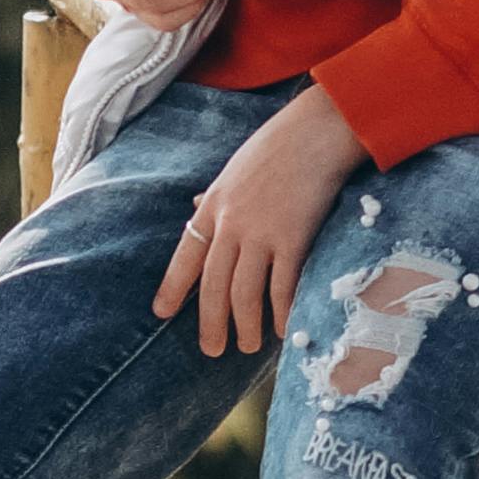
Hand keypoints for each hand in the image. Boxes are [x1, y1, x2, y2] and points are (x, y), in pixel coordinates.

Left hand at [154, 82, 364, 359]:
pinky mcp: (293, 238)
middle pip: (213, 284)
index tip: (161, 312)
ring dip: (245, 325)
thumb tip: (194, 209)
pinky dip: (280, 312)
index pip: (186, 254)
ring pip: (244, 292)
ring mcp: (261, 232)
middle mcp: (232, 223)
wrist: (317, 129)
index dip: (172, 286)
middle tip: (212, 349)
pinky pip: (282, 286)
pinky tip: (282, 329)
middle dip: (210, 321)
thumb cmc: (280, 145)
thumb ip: (216, 196)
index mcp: (215, 204)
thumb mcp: (236, 168)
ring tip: (248, 347)